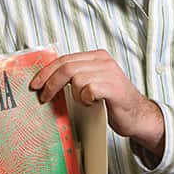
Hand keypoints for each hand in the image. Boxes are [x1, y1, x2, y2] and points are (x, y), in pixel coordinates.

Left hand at [30, 50, 165, 156]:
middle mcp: (103, 61)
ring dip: (74, 94)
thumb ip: (76, 76)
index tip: (35, 84)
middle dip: (50, 83)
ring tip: (83, 102)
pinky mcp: (114, 87)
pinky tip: (92, 103)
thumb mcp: (92, 83)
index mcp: (96, 57)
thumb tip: (47, 79)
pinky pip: (89, 90)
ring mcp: (110, 73)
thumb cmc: (113, 102)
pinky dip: (85, 99)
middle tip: (43, 97)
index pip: (64, 59)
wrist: (138, 116)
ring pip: (76, 79)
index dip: (46, 72)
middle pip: (66, 67)